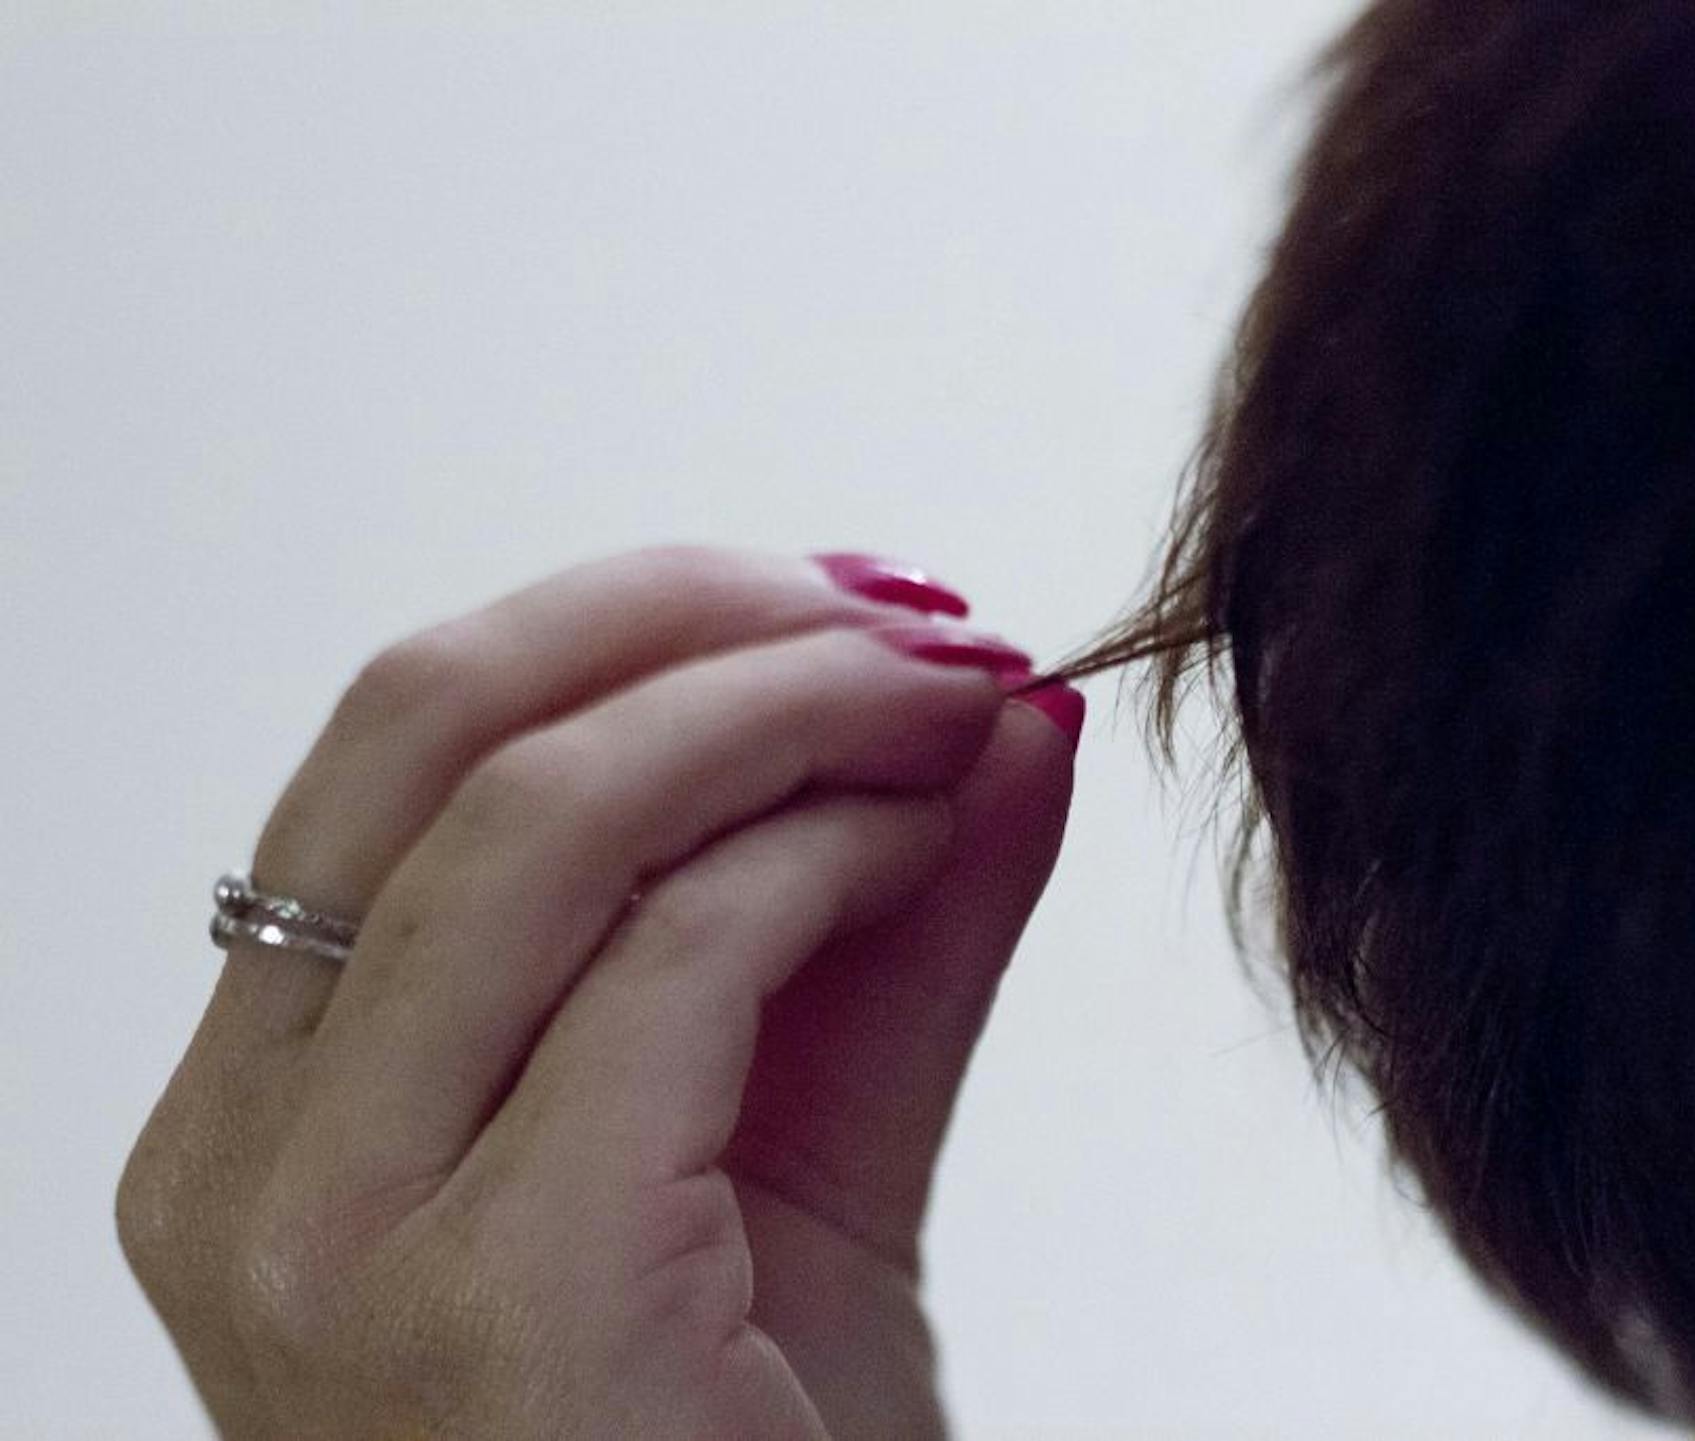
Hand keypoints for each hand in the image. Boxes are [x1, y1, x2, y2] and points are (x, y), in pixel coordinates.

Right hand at [117, 547, 1080, 1439]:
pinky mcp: (497, 1307)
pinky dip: (830, 849)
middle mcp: (248, 1170)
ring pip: (544, 820)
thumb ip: (883, 920)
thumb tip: (991, 713)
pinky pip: (674, 964)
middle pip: (432, 727)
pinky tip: (933, 830)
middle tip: (903, 610)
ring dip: (790, 707)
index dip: (629, 620)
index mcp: (269, 1112)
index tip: (830, 594)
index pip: (399, 748)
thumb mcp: (802, 1142)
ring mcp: (338, 1247)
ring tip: (955, 696)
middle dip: (700, 616)